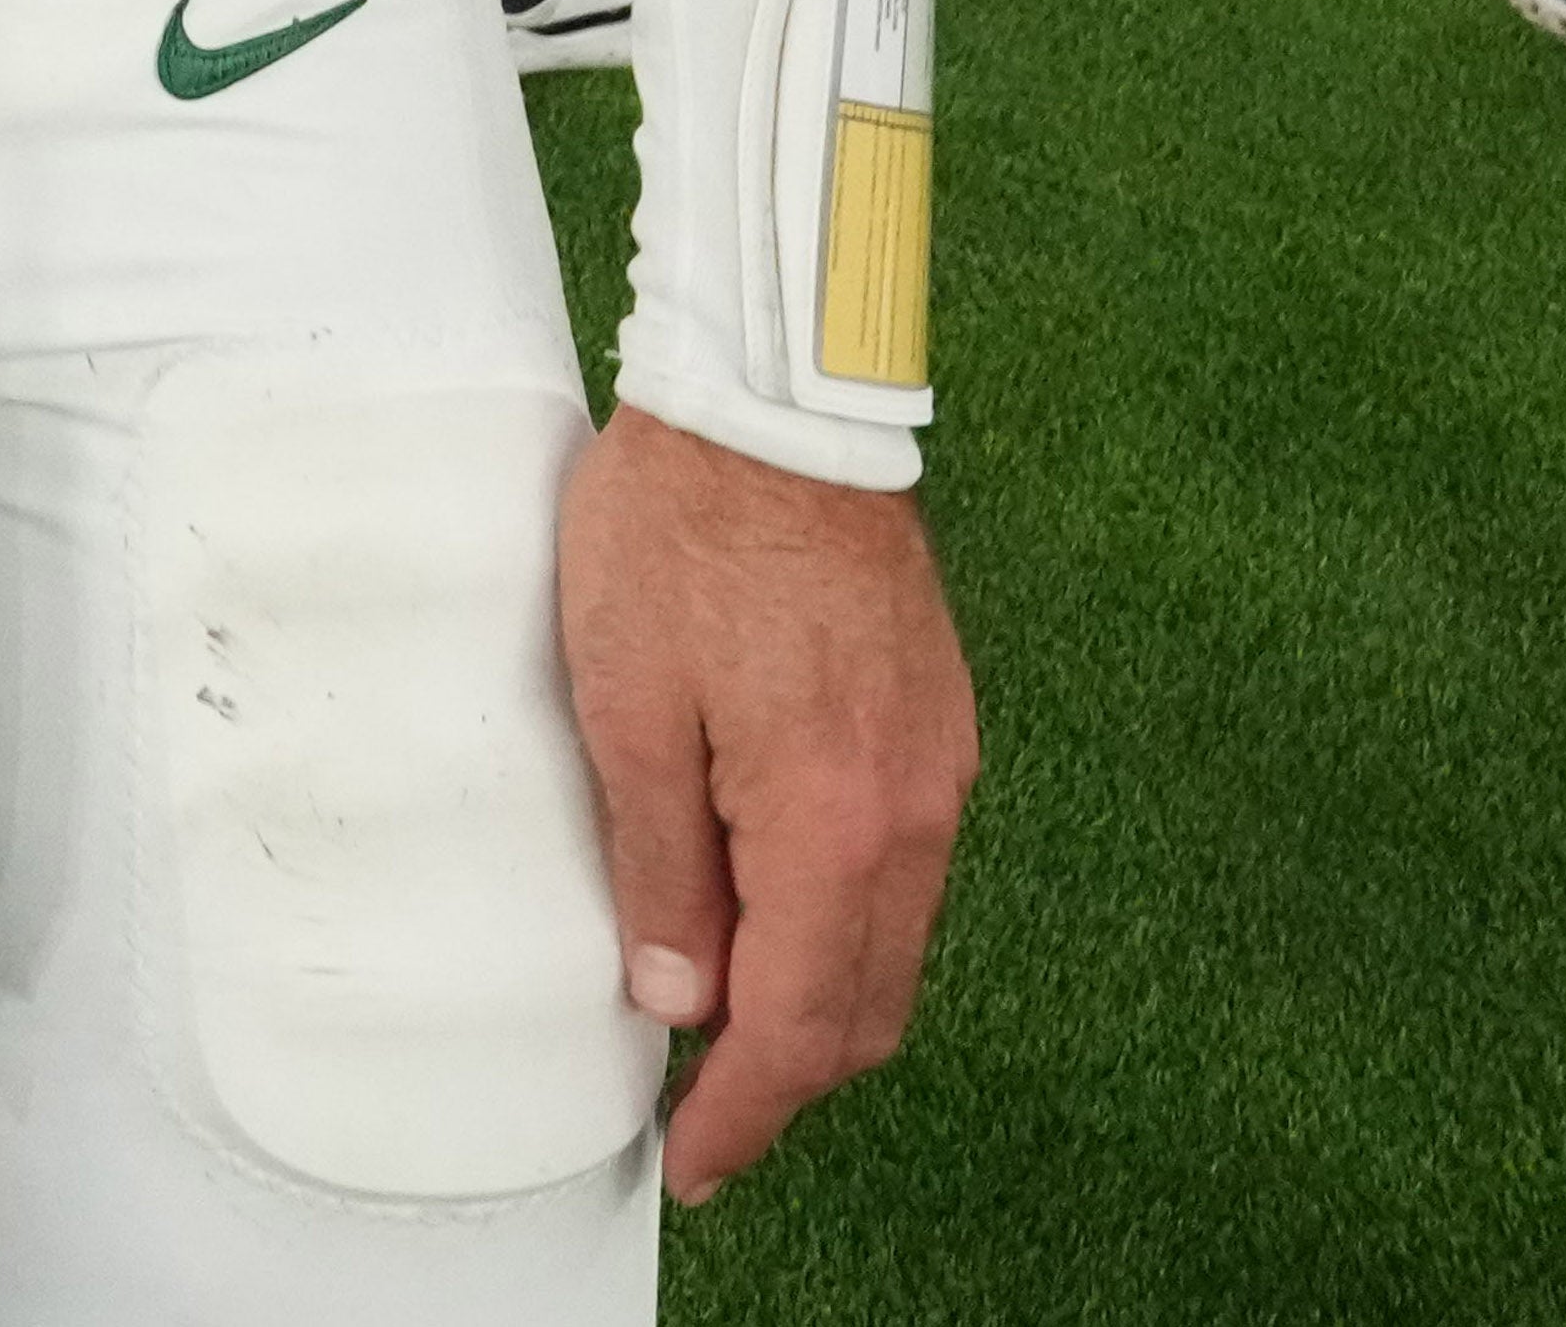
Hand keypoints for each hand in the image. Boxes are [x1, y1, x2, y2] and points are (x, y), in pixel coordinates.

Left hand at [554, 406, 978, 1208]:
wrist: (774, 406)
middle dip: (785, 1073)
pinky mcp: (937, 725)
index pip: (801, 1024)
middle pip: (865, 1005)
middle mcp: (914, 814)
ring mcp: (939, 769)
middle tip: (696, 1107)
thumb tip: (678, 998)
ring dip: (814, 996)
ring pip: (890, 942)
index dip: (746, 1111)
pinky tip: (768, 905)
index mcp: (832, 824)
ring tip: (716, 1012)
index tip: (694, 1159)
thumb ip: (661, 867)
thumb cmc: (679, 535)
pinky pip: (902, 870)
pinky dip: (840, 921)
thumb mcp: (626, 709)